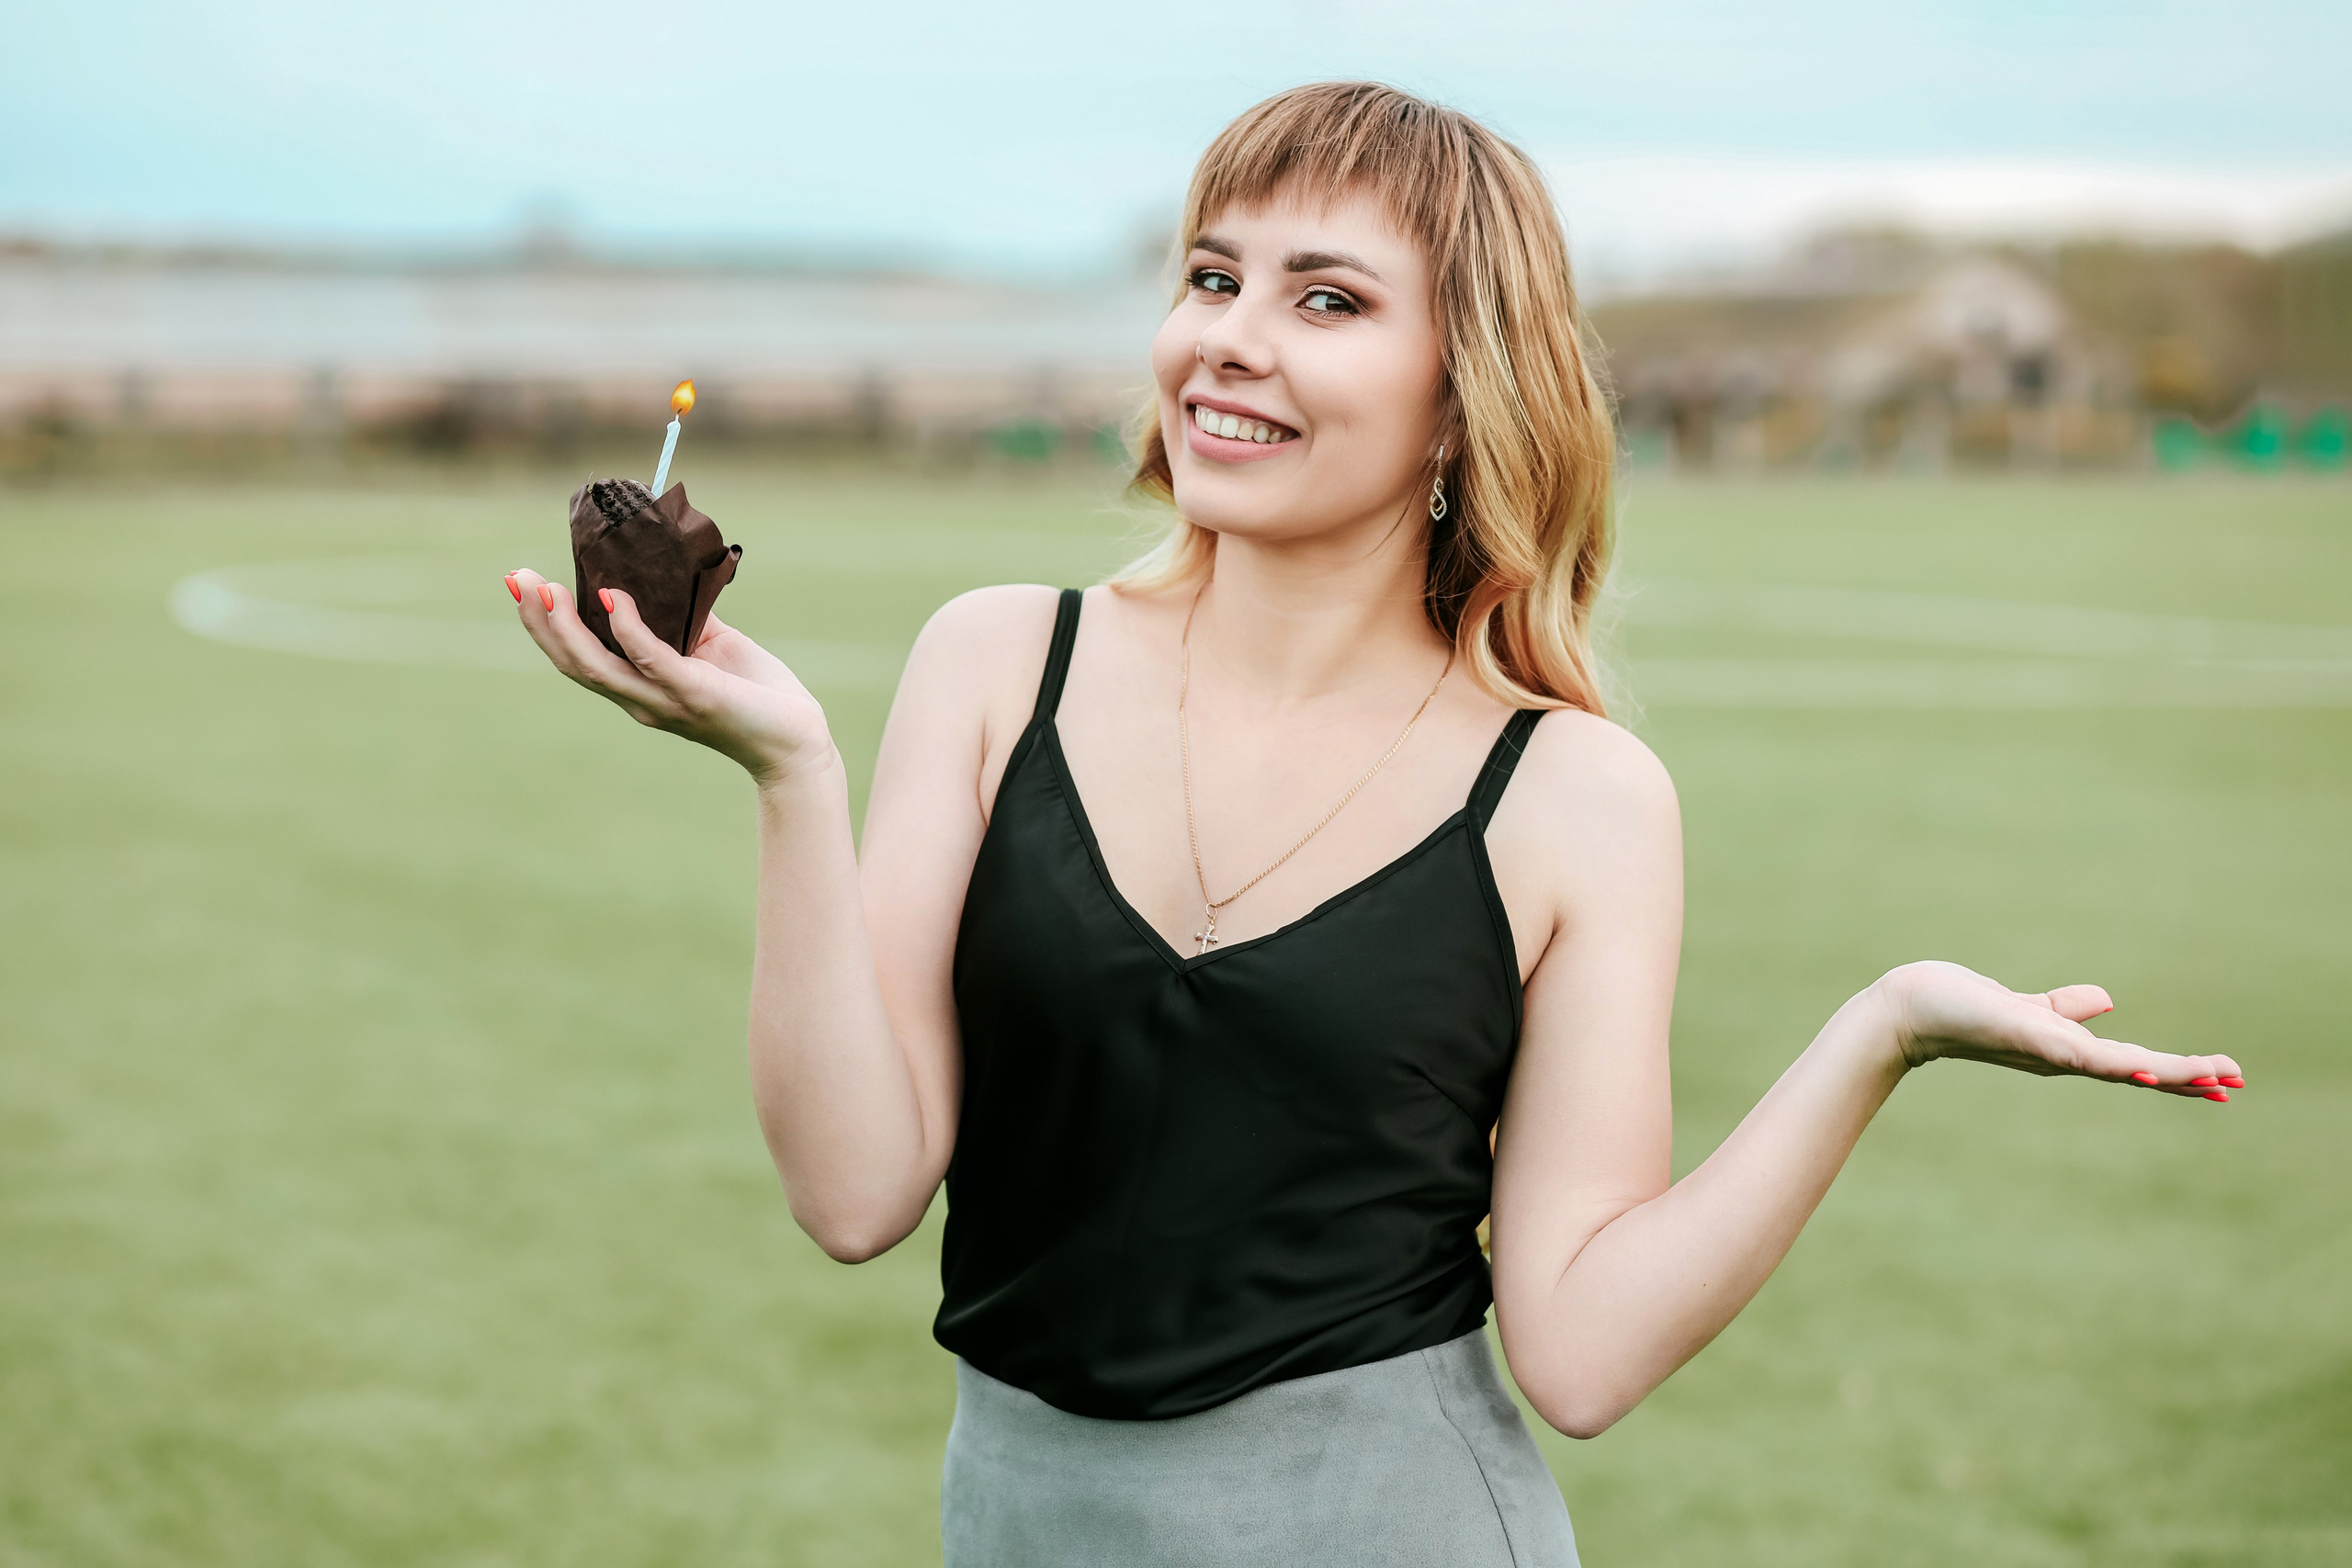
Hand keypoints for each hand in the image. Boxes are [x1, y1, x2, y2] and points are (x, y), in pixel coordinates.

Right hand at [505, 569, 833, 786]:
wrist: (797, 739)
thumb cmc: (755, 693)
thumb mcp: (711, 645)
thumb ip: (682, 615)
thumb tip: (668, 572)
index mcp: (639, 687)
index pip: (578, 657)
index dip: (545, 625)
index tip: (521, 583)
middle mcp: (641, 699)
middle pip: (573, 662)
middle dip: (540, 621)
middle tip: (516, 578)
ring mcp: (664, 700)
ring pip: (598, 667)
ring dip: (566, 627)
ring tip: (546, 588)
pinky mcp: (695, 694)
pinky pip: (653, 660)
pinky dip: (630, 629)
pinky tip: (615, 597)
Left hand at [1874, 960, 2244, 1100]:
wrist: (1908, 1009)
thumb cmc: (1960, 1009)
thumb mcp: (2026, 1008)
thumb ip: (2065, 1008)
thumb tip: (2107, 1001)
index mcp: (2067, 1051)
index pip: (2133, 1065)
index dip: (2177, 1072)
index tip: (2225, 1079)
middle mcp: (2061, 1059)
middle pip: (2137, 1073)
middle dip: (2187, 1079)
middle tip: (2238, 1085)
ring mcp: (2047, 1051)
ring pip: (2119, 1067)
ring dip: (2168, 1073)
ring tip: (2215, 1077)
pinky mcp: (2028, 1036)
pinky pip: (2079, 1052)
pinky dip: (2113, 1063)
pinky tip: (2144, 1070)